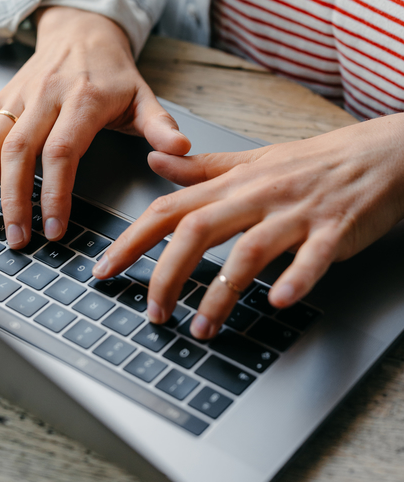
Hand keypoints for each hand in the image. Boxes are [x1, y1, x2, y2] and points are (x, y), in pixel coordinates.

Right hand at [0, 7, 189, 247]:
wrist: (82, 30)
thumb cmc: (114, 73)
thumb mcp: (144, 96)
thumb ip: (160, 127)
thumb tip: (182, 151)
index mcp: (84, 100)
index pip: (63, 150)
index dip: (54, 191)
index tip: (54, 228)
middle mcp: (46, 96)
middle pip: (20, 151)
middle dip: (15, 199)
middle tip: (18, 239)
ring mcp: (19, 96)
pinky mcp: (1, 97)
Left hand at [93, 114, 403, 339]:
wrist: (380, 154)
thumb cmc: (313, 163)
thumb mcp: (252, 161)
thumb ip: (202, 168)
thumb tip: (155, 162)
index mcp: (234, 183)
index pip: (170, 208)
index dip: (132, 239)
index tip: (105, 269)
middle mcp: (258, 196)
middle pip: (198, 229)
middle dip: (167, 272)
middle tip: (153, 311)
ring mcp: (297, 212)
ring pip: (249, 249)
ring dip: (221, 292)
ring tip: (202, 326)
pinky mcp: (335, 230)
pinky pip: (313, 255)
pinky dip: (295, 278)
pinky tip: (278, 300)